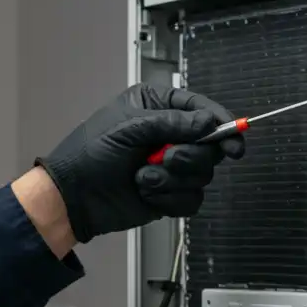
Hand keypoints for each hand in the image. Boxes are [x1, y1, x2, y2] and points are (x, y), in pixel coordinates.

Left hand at [36, 84, 245, 242]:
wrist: (74, 198)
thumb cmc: (90, 154)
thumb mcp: (128, 128)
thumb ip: (173, 123)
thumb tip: (209, 123)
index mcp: (158, 107)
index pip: (201, 108)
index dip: (220, 121)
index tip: (232, 136)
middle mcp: (170, 134)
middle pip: (210, 145)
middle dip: (190, 156)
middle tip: (168, 159)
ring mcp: (172, 165)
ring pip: (203, 174)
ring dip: (173, 179)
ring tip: (144, 178)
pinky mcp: (172, 192)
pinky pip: (192, 199)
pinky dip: (170, 199)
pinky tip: (146, 193)